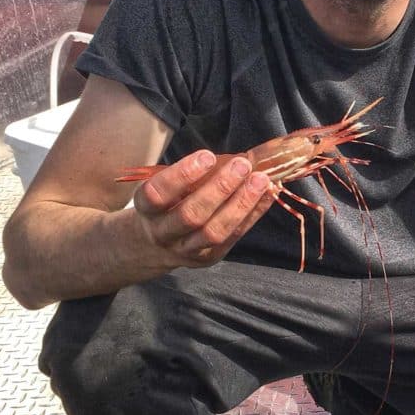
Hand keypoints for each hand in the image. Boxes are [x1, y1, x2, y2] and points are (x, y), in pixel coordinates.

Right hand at [131, 150, 274, 266]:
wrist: (150, 246)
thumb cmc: (163, 205)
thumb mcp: (161, 187)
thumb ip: (187, 176)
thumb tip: (230, 158)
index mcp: (146, 210)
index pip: (158, 194)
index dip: (182, 175)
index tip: (207, 155)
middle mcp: (163, 233)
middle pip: (191, 215)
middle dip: (220, 189)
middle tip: (242, 165)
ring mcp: (185, 250)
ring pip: (214, 232)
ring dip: (241, 204)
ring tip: (260, 181)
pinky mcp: (207, 258)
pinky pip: (233, 237)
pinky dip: (253, 214)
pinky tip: (267, 194)